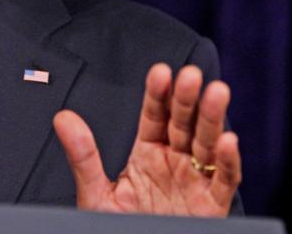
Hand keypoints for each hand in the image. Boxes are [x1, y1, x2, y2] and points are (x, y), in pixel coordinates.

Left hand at [53, 63, 240, 215]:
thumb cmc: (118, 228)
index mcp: (148, 153)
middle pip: (183, 123)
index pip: (154, 115)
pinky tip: (228, 141)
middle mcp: (174, 161)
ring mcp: (194, 182)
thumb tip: (63, 118)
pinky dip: (228, 162)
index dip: (158, 93)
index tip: (160, 72)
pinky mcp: (212, 207)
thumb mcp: (97, 194)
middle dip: (187, 99)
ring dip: (212, 118)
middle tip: (190, 74)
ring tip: (216, 92)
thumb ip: (84, 156)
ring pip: (207, 144)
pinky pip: (224, 181)